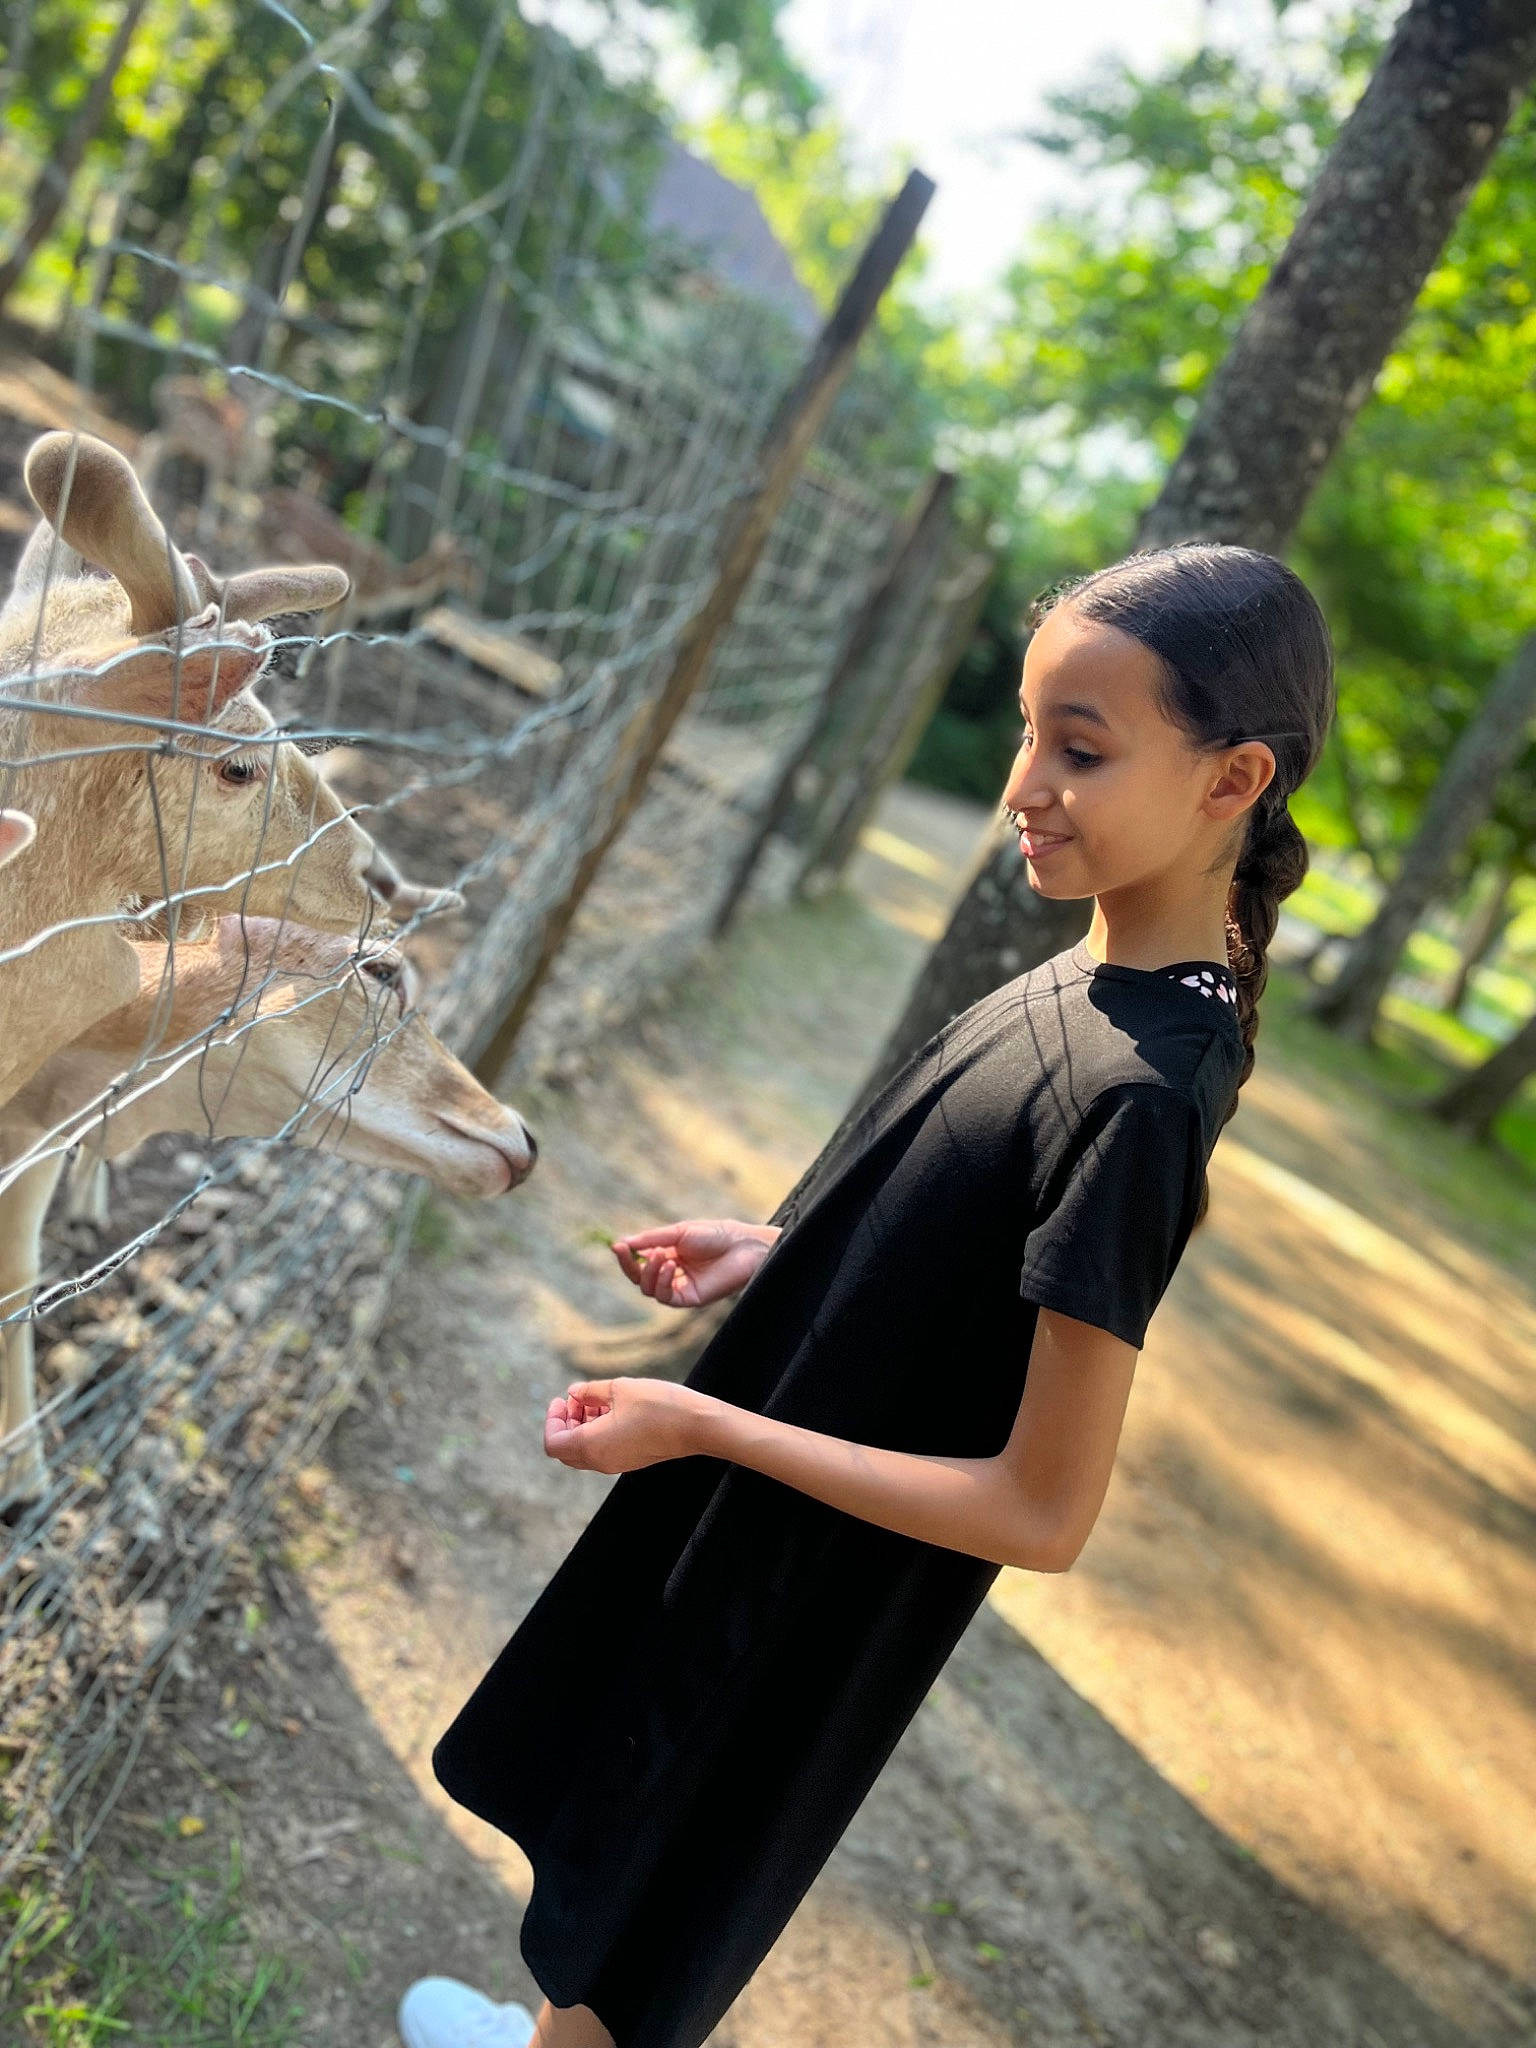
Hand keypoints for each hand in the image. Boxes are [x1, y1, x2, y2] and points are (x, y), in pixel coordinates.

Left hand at [543, 1377, 715, 1473]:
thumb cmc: (658, 1404)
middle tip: (576, 1399)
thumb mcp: (619, 1389)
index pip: (553, 1443)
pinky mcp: (630, 1460)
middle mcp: (600, 1461)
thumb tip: (573, 1392)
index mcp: (591, 1445)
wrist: (697, 1426)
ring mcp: (616, 1464)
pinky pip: (602, 1451)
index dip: (552, 1420)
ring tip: (596, 1399)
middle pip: (566, 1450)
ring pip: (584, 1451)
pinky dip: (597, 1432)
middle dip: (565, 1423)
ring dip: (582, 1426)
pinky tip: (612, 1409)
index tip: (562, 1399)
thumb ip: (589, 1391)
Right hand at [610, 1218, 776, 1306]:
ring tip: (661, 1255)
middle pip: (640, 1278)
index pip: (639, 1261)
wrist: (744, 1246)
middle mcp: (672, 1273)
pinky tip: (670, 1267)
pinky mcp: (690, 1299)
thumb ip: (652, 1239)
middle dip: (630, 1266)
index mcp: (668, 1255)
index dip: (626, 1256)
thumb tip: (622, 1243)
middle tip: (626, 1251)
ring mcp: (681, 1287)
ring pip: (649, 1289)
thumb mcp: (679, 1232)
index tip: (616, 1246)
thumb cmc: (716, 1234)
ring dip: (649, 1272)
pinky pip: (666, 1297)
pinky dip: (663, 1282)